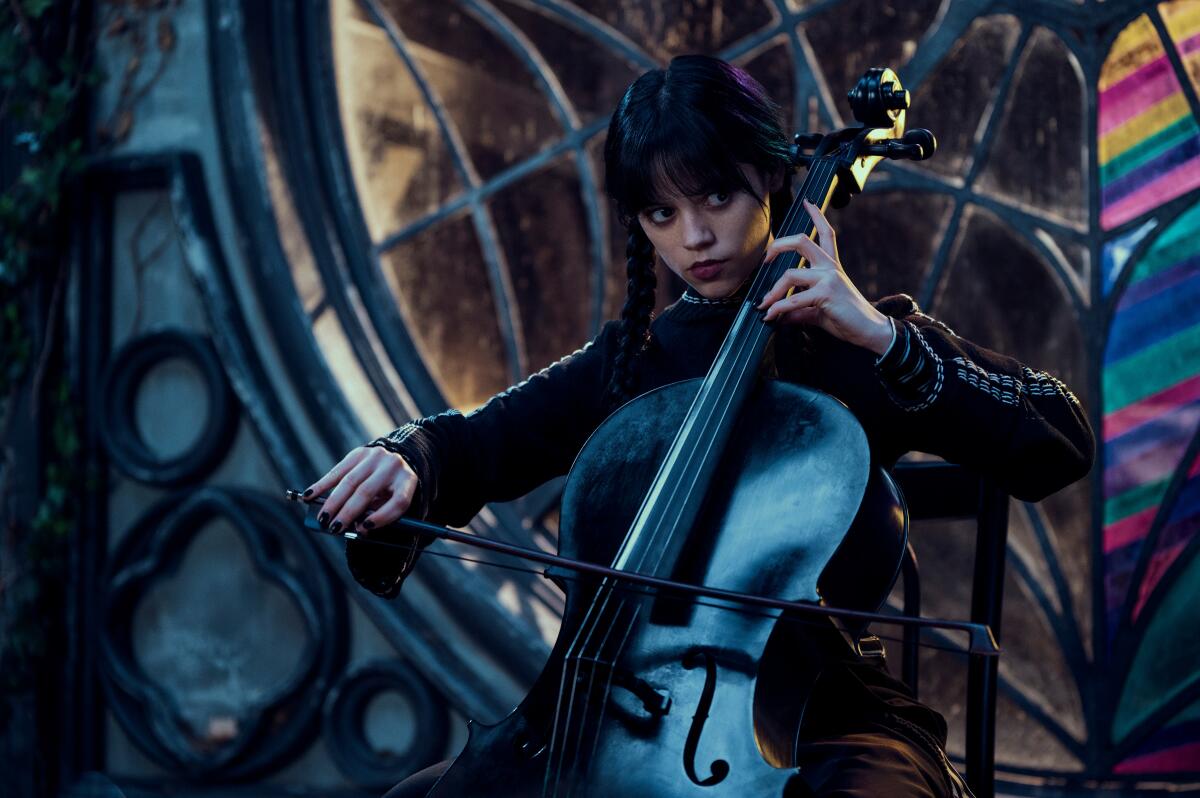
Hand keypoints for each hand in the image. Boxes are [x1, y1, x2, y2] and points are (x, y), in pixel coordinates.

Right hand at [302, 445, 417, 535]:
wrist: (397, 458)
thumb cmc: (393, 489)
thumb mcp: (394, 501)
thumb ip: (379, 513)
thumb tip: (358, 527)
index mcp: (407, 481)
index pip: (398, 502)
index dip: (381, 517)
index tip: (364, 528)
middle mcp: (393, 466)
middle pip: (367, 492)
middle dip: (348, 512)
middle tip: (334, 528)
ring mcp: (376, 456)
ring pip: (350, 481)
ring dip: (333, 502)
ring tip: (322, 518)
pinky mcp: (359, 453)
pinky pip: (337, 471)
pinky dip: (322, 485)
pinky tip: (309, 495)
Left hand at [756, 199, 893, 355]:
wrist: (868, 330)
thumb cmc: (846, 319)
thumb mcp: (818, 310)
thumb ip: (798, 310)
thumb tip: (779, 316)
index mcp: (831, 266)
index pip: (826, 233)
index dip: (816, 215)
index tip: (807, 202)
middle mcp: (830, 267)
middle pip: (802, 241)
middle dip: (778, 246)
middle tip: (765, 259)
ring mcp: (828, 278)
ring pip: (790, 274)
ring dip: (772, 292)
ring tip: (764, 305)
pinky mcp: (826, 294)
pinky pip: (793, 300)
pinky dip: (778, 308)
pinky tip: (770, 316)